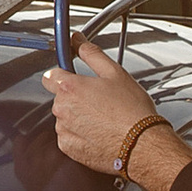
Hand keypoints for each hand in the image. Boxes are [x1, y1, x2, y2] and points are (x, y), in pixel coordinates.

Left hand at [44, 36, 170, 182]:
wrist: (142, 145)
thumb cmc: (132, 111)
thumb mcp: (115, 73)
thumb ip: (92, 54)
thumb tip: (79, 41)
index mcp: (70, 88)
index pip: (50, 75)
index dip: (62, 74)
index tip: (72, 76)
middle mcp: (62, 110)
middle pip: (60, 98)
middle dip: (76, 97)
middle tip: (100, 100)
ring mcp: (64, 130)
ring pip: (65, 117)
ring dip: (78, 116)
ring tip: (103, 118)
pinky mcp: (69, 148)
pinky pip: (69, 136)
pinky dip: (80, 134)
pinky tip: (99, 132)